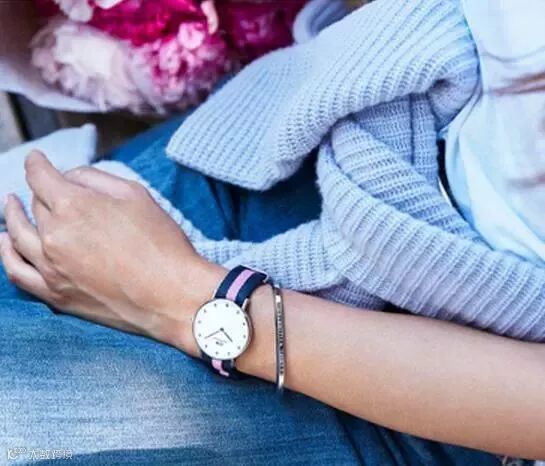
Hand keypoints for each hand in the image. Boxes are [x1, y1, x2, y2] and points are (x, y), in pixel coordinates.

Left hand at [0, 151, 222, 352]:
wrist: (172, 295)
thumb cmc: (161, 243)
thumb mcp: (136, 195)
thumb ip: (96, 179)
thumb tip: (70, 178)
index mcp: (74, 205)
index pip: (40, 176)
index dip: (36, 163)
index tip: (36, 159)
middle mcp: (54, 235)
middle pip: (36, 205)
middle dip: (40, 192)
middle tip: (48, 188)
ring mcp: (51, 267)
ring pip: (18, 235)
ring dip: (12, 216)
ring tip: (11, 206)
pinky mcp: (55, 294)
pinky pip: (17, 272)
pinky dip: (6, 254)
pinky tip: (6, 242)